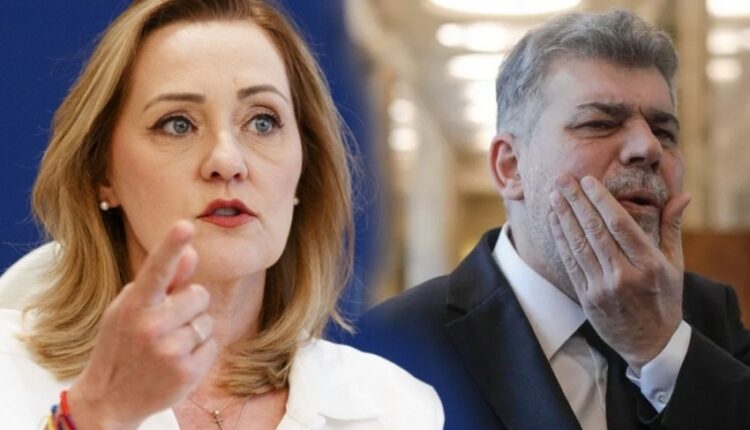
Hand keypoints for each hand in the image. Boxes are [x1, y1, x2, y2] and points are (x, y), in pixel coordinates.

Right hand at [68, 220, 216, 428]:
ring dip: (193, 331)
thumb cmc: (123, 344)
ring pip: (206, 322)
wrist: (110, 399)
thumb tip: (192, 253)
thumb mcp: (132, 310)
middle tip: (165, 325)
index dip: (171, 246)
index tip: (185, 225)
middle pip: (199, 294)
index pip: (157, 269)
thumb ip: (166, 282)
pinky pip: (212, 345)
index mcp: (134, 305)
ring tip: (167, 347)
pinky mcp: (187, 373)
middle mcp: (150, 326)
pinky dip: (200, 352)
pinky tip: (176, 363)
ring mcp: (169, 351)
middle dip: (189, 306)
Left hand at [548, 174, 689, 369]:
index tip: (587, 180)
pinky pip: (570, 262)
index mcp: (649, 265)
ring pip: (578, 245)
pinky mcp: (586, 296)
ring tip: (553, 195)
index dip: (601, 200)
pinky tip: (554, 221)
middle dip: (576, 202)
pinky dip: (561, 239)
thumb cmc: (664, 298)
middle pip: (595, 231)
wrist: (649, 342)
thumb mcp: (675, 265)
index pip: (620, 225)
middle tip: (562, 179)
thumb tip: (682, 195)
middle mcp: (624, 275)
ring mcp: (602, 287)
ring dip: (563, 217)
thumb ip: (672, 228)